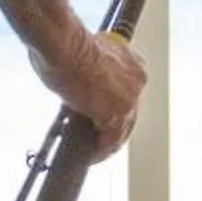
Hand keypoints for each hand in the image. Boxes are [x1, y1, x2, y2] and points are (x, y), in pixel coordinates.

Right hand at [28, 18, 147, 157]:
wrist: (64, 46)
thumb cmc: (66, 44)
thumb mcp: (86, 53)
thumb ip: (90, 67)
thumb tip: (77, 81)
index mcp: (132, 62)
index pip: (128, 92)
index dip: (113, 105)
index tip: (101, 113)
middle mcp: (137, 81)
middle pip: (129, 114)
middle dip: (112, 126)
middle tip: (95, 135)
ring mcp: (129, 99)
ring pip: (123, 130)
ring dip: (107, 142)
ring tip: (93, 149)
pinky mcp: (117, 115)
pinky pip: (111, 141)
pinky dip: (100, 151)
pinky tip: (91, 156)